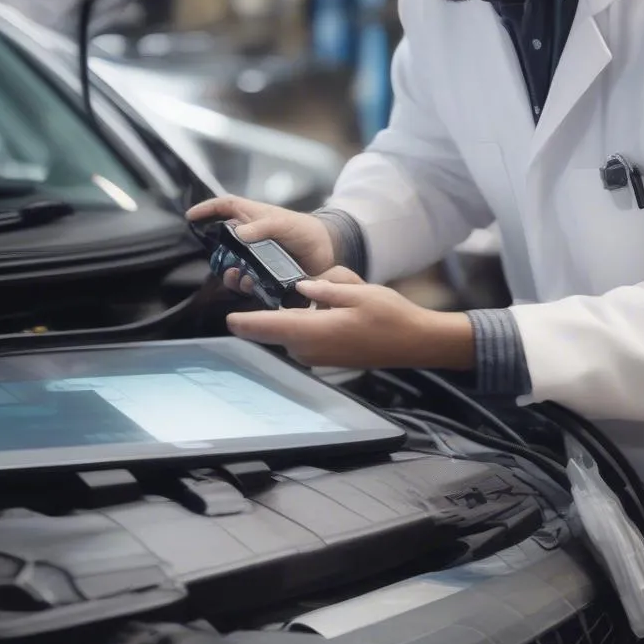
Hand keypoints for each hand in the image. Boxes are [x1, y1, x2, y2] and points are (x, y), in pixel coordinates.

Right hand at [186, 195, 336, 288]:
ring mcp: (257, 259)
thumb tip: (240, 233)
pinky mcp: (266, 277)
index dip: (207, 209)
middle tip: (219, 262)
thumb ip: (263, 226)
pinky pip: (248, 284)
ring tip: (236, 277)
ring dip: (230, 274)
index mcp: (253, 218)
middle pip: (223, 245)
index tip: (190, 217)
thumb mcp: (284, 222)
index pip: (225, 207)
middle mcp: (251, 239)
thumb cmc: (305, 230)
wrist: (329, 251)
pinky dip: (245, 287)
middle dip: (217, 255)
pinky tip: (250, 286)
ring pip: (233, 268)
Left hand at [225, 267, 475, 370]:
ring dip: (303, 312)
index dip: (244, 323)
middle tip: (318, 285)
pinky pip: (306, 335)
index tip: (228, 317)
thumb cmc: (390, 317)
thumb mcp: (357, 291)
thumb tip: (301, 287)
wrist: (415, 342)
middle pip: (278, 326)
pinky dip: (312, 320)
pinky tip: (342, 308)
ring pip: (293, 328)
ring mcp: (318, 356)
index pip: (267, 328)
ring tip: (342, 295)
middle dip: (285, 304)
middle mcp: (310, 349)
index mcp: (313, 331)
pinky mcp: (326, 357)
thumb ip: (324, 289)